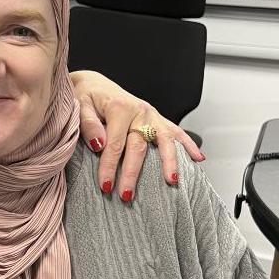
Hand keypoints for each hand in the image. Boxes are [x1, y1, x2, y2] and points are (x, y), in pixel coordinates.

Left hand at [70, 70, 204, 201]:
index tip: (105, 185)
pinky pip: (175, 131)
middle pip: (139, 147)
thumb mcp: (80, 106)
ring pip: (165, 140)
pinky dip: (188, 144)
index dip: (110, 167)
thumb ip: (88, 124)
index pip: (115, 144)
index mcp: (119, 108)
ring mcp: (151, 115)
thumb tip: (99, 144)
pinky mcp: (157, 118)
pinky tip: (198, 158)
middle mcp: (139, 111)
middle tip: (127, 194)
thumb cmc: (87, 96)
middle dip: (133, 173)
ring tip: (172, 180)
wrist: (95, 84)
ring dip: (169, 161)